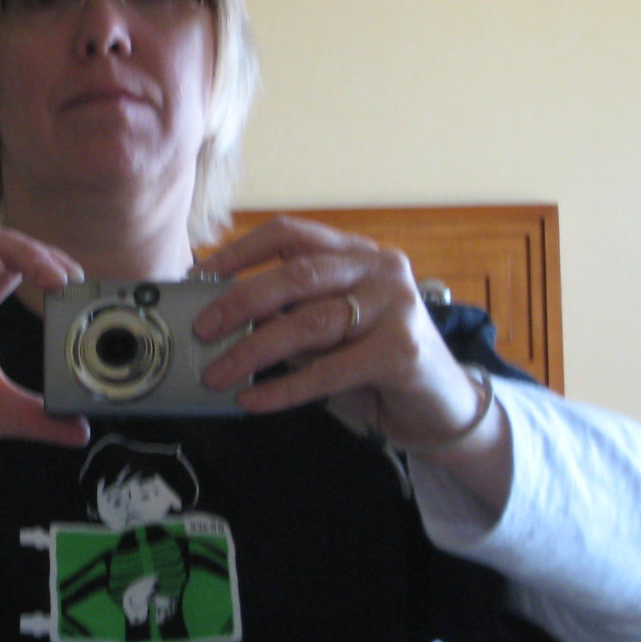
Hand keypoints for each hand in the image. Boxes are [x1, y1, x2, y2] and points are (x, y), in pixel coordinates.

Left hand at [191, 216, 490, 452]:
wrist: (442, 407)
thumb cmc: (374, 362)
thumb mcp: (329, 330)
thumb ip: (289, 314)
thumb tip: (220, 317)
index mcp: (355, 253)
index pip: (290, 234)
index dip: (240, 251)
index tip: (198, 273)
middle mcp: (380, 269)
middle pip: (297, 275)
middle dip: (240, 301)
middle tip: (201, 328)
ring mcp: (396, 307)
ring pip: (311, 322)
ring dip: (253, 349)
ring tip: (216, 373)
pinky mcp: (403, 351)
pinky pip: (329, 370)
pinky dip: (284, 387)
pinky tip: (252, 399)